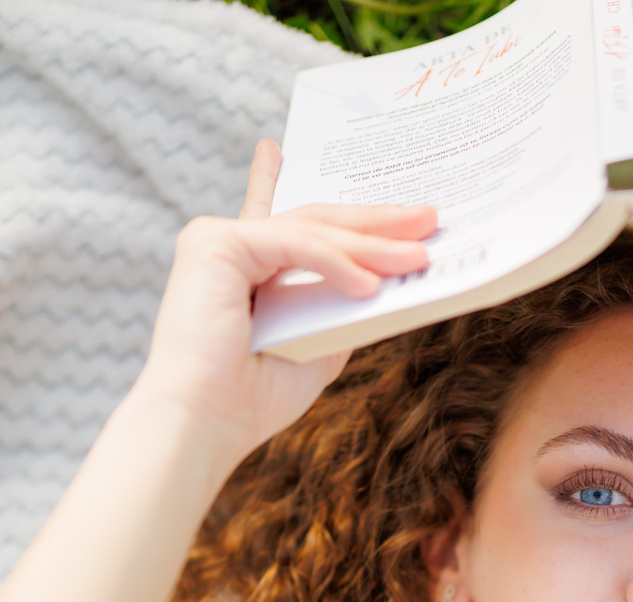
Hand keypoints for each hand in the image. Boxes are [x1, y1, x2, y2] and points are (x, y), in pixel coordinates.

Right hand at [124, 139, 435, 479]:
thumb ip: (340, 309)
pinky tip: (371, 284)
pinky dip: (336, 263)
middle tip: (428, 220)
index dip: (273, 179)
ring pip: (311, 231)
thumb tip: (385, 280)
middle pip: (313, 222)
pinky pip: (295, 245)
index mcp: (240, 269)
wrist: (204, 423)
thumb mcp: (316, 348)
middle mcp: (224, 245)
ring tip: (418, 259)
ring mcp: (217, 239)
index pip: (273, 220)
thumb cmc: (251, 399)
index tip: (276, 148)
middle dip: (374, 222)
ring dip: (371, 245)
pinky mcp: (216, 242)